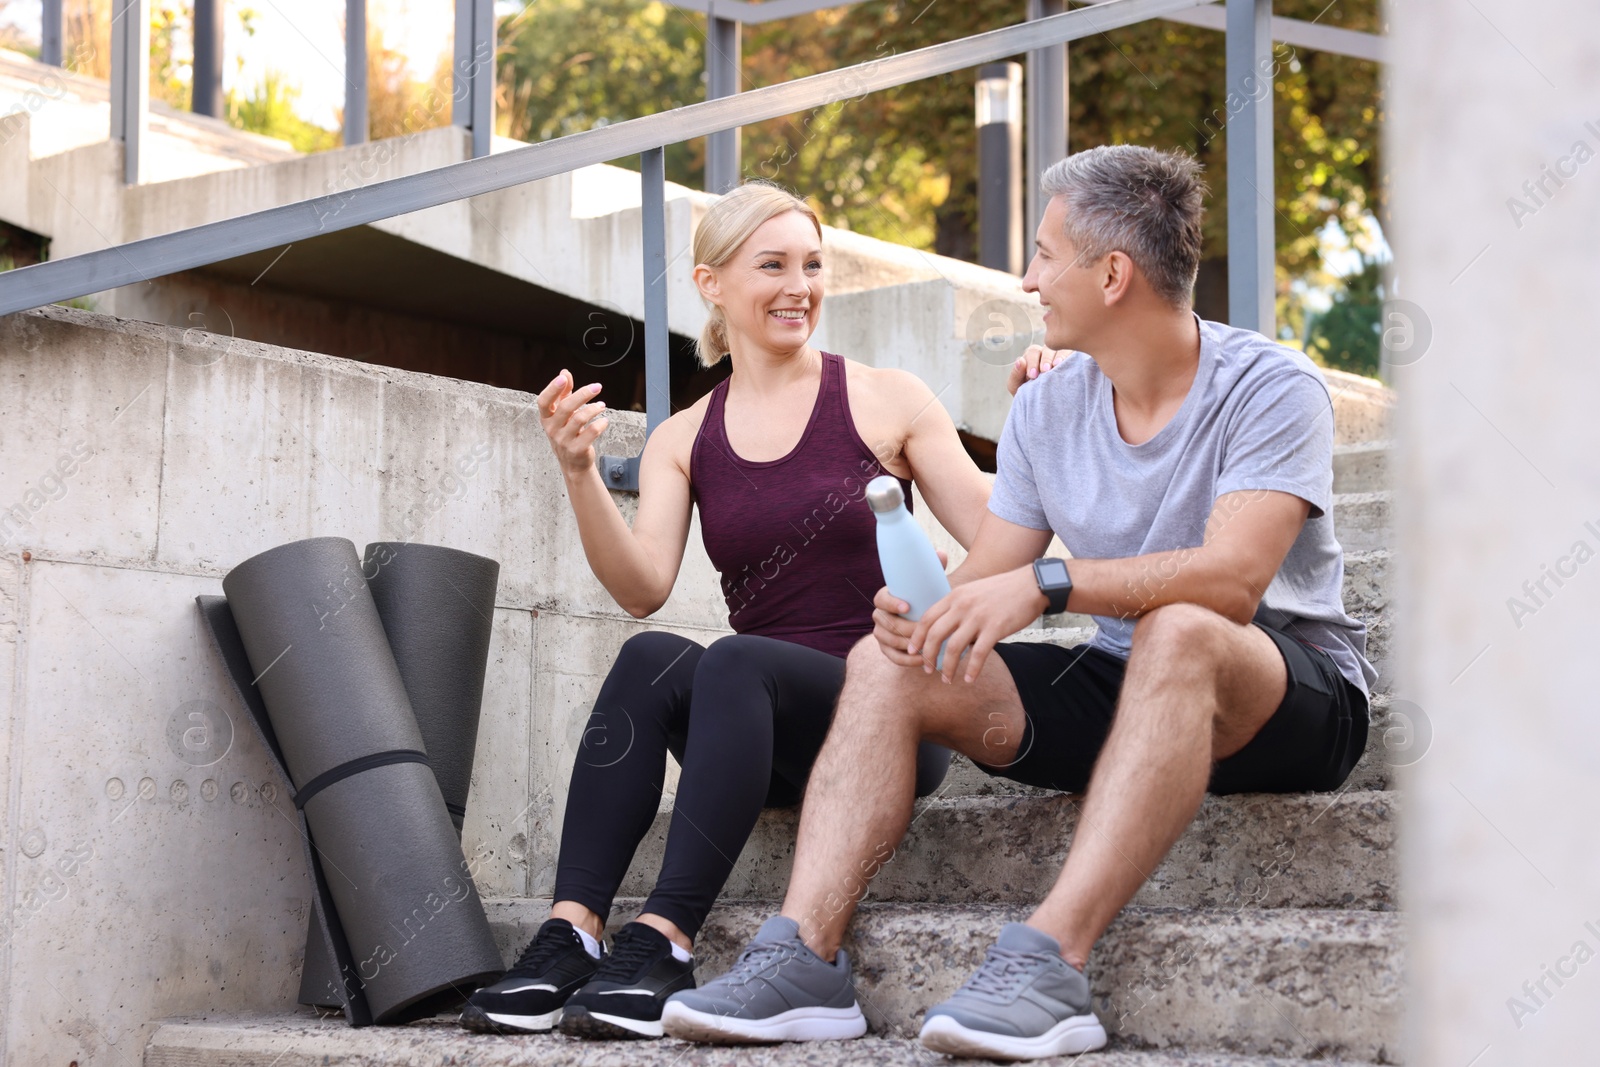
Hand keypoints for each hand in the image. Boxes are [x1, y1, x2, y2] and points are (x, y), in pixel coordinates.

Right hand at [536, 369, 607, 475]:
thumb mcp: (562, 414)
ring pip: (580, 418)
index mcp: (546, 418)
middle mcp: (552, 429)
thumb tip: (564, 372)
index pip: (544, 401)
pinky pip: (591, 432)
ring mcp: (564, 441)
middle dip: (583, 394)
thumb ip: (564, 393)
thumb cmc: (567, 433)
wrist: (573, 462)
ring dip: (594, 408)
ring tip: (602, 406)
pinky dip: (601, 423)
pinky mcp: (577, 449)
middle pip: (566, 407)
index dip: (552, 389)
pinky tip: (605, 420)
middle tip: (597, 387)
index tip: (563, 378)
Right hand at [870, 549, 949, 667]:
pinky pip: (892, 656)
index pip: (881, 599)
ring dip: (904, 644)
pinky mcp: (888, 649)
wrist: (933, 616)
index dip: (891, 603)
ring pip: (887, 640)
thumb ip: (935, 566)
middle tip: (922, 630)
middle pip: (884, 623)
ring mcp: (882, 633)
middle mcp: (880, 615)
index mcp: (886, 597)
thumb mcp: (933, 582)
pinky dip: (905, 660)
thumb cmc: (931, 596)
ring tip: (922, 646)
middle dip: (903, 628)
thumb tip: (941, 554)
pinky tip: (920, 660)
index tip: (907, 607)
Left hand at [906, 566, 1046, 682]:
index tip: (913, 650)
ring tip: (947, 679)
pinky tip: (969, 679)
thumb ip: (959, 608)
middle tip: (927, 670)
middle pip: (935, 634)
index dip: (917, 637)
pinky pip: (978, 654)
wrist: (1032, 585)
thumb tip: (950, 631)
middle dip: (928, 656)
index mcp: (955, 596)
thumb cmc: (1003, 590)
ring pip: (954, 647)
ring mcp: (978, 617)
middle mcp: (963, 606)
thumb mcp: (974, 592)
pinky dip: (971, 670)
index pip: (927, 618)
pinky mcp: (995, 628)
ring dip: (948, 667)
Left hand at [1006, 344, 1066, 395]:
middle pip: (1047, 349)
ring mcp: (1059, 356)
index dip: (1032, 362)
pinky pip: (1072, 354)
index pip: (1032, 353)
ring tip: (1057, 365)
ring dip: (1059, 356)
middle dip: (1045, 359)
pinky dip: (1069, 357)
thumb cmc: (1026, 394)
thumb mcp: (1016, 386)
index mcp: (1031, 356)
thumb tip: (1020, 361)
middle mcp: (1045, 353)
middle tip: (1045, 371)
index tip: (1033, 375)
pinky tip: (1068, 364)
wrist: (1039, 405)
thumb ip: (1016, 374)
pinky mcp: (1070, 361)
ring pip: (1060, 349)